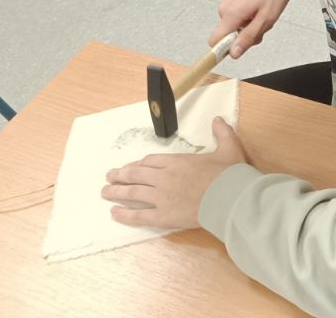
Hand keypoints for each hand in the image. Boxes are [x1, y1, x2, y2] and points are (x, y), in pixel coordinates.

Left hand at [102, 117, 247, 229]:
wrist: (229, 198)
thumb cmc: (229, 174)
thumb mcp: (229, 148)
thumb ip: (222, 133)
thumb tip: (218, 120)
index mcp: (177, 162)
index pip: (150, 161)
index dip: (138, 164)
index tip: (131, 167)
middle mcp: (164, 177)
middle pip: (136, 175)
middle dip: (120, 175)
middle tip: (109, 176)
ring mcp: (161, 197)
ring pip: (133, 193)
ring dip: (117, 192)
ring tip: (105, 192)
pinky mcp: (163, 216)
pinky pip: (138, 215)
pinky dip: (125, 214)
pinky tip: (114, 213)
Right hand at [210, 0, 298, 58]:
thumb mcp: (266, 20)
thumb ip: (248, 37)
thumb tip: (233, 53)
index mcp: (231, 14)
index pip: (214, 41)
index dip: (224, 49)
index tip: (238, 49)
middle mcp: (225, 8)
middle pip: (227, 35)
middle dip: (244, 36)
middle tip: (261, 26)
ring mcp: (228, 3)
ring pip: (234, 27)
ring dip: (249, 26)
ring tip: (263, 15)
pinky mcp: (233, 1)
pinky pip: (236, 18)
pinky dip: (248, 18)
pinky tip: (259, 10)